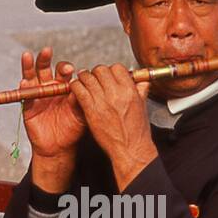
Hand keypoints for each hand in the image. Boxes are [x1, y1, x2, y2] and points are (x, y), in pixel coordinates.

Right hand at [20, 47, 85, 159]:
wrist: (59, 148)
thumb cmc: (72, 129)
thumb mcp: (81, 115)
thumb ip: (80, 101)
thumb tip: (80, 87)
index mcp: (63, 87)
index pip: (63, 72)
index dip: (65, 69)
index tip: (70, 70)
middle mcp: (49, 87)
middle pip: (45, 69)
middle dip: (45, 59)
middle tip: (47, 51)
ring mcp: (37, 95)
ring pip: (31, 77)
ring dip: (29, 66)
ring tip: (27, 56)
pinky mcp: (28, 106)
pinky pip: (25, 96)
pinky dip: (24, 88)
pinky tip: (24, 82)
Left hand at [68, 64, 157, 190]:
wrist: (130, 149)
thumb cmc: (136, 132)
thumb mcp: (142, 107)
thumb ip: (141, 92)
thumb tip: (142, 83)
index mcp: (130, 90)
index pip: (117, 68)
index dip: (110, 70)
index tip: (107, 76)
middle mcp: (116, 93)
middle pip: (101, 70)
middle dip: (95, 73)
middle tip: (93, 78)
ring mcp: (103, 100)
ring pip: (88, 77)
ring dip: (83, 78)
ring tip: (82, 81)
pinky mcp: (91, 109)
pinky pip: (79, 90)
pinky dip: (75, 87)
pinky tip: (76, 89)